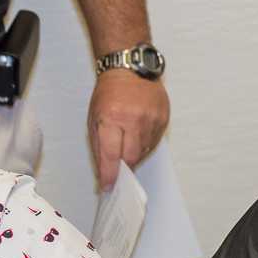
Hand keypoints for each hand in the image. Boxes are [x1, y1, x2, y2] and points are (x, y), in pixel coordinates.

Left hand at [88, 71, 169, 189]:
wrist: (130, 69)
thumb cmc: (108, 94)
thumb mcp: (94, 118)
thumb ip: (98, 146)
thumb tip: (103, 171)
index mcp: (111, 118)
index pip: (111, 155)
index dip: (110, 175)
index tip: (107, 187)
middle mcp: (133, 119)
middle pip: (131, 157)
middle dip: (123, 168)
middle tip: (117, 172)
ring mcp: (151, 119)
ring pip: (143, 151)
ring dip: (133, 156)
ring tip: (126, 146)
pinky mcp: (163, 118)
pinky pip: (153, 142)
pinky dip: (144, 145)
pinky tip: (137, 137)